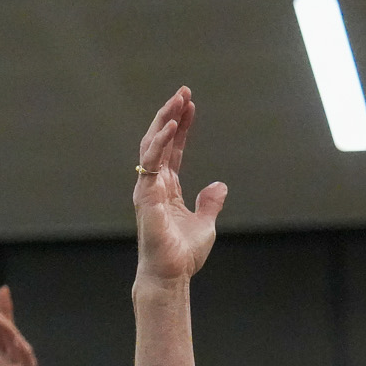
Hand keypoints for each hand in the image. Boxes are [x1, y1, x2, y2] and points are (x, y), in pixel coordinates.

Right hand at [135, 87, 227, 283]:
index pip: (173, 150)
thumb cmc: (182, 255)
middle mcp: (154, 185)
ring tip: (178, 99)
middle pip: (160, 141)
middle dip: (171, 114)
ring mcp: (148, 188)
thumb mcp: (205, 224)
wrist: (170, 274)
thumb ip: (210, 203)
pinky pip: (150, 161)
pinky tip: (173, 124)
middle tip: (183, 91)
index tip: (191, 105)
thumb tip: (219, 185)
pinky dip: (160, 141)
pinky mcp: (146, 194)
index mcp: (166, 189)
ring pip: (151, 144)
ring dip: (165, 119)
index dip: (182, 127)